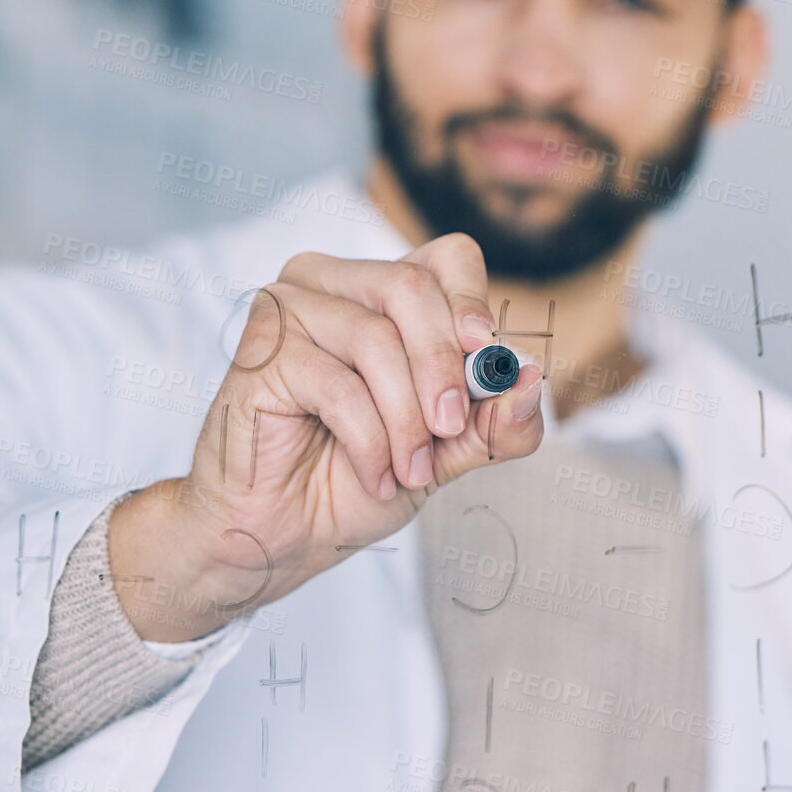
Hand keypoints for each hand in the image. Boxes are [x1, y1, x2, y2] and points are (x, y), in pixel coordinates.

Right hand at [108, 233, 543, 640]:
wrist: (283, 535)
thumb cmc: (357, 479)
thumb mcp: (448, 452)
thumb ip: (495, 421)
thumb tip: (532, 379)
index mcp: (383, 290)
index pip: (447, 256)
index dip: (472, 300)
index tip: (485, 356)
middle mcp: (332, 282)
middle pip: (410, 287)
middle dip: (442, 368)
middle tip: (451, 429)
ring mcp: (289, 309)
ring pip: (375, 339)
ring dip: (405, 419)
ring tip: (411, 470)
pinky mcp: (260, 352)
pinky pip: (337, 384)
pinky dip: (369, 440)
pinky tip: (375, 474)